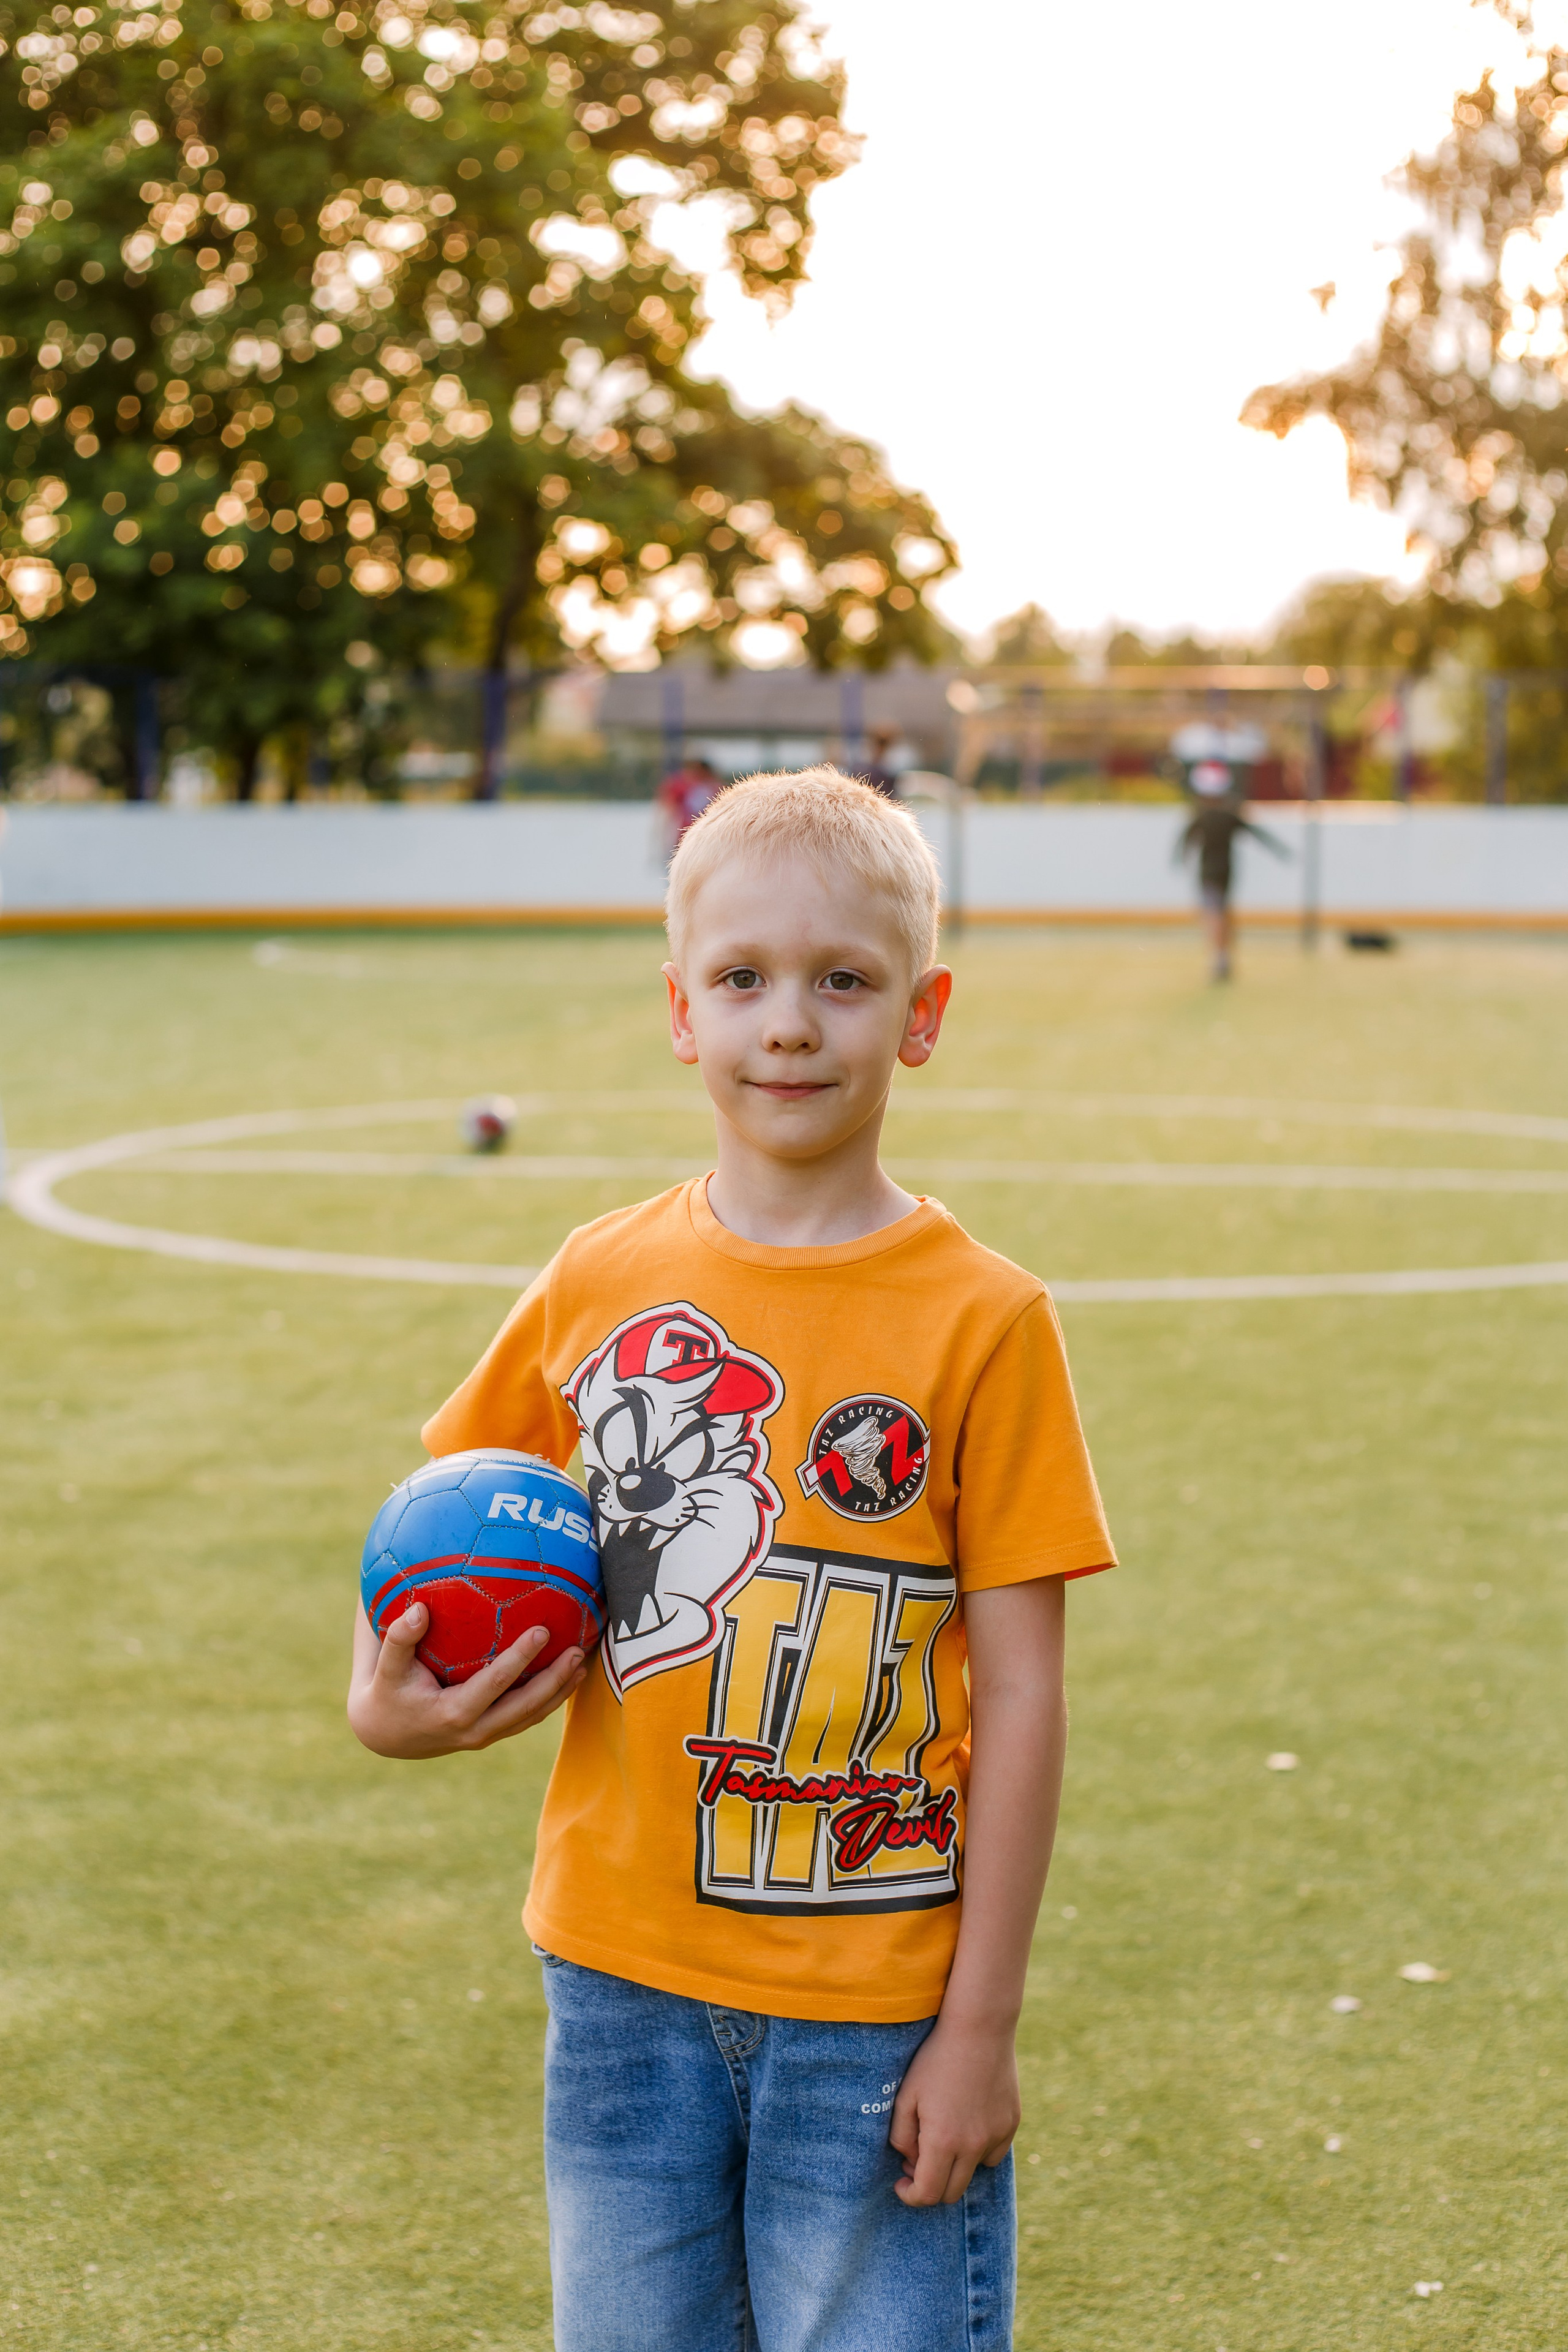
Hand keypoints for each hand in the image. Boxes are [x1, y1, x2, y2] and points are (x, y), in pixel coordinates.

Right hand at [346, 1599, 586, 1759]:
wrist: (386, 1734)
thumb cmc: (387, 1692)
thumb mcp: (385, 1668)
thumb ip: (399, 1639)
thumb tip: (419, 1608)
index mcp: (454, 1713)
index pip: (495, 1685)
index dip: (520, 1659)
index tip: (542, 1631)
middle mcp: (475, 1730)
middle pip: (526, 1707)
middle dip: (555, 1681)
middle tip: (579, 1650)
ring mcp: (487, 1735)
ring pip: (532, 1716)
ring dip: (560, 1691)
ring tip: (584, 1661)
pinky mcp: (492, 1733)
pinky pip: (527, 1716)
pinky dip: (550, 1698)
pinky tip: (568, 1673)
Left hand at [888, 2015, 1019, 2205]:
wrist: (979, 2028)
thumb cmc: (936, 2059)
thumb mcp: (906, 2095)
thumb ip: (901, 2137)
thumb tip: (910, 2161)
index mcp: (943, 2141)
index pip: (927, 2194)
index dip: (910, 2195)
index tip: (901, 2182)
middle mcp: (973, 2146)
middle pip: (951, 2193)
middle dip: (931, 2185)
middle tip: (918, 2160)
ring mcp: (996, 2136)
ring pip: (974, 2173)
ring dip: (956, 2166)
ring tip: (945, 2135)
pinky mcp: (1012, 2124)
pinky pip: (993, 2154)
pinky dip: (978, 2150)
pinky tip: (968, 2123)